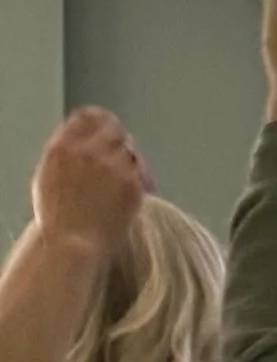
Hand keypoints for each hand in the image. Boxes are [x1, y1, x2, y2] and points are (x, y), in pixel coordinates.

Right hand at [31, 109, 148, 259]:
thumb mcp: (49, 177)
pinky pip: (142, 170)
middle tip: (122, 158)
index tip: (106, 127)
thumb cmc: (58, 221)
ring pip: (129, 149)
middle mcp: (86, 151)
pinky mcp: (131, 183)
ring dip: (130, 161)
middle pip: (113, 128)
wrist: (72, 245)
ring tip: (126, 182)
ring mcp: (111, 165)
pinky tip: (141, 192)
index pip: (86, 116)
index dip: (99, 120)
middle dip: (118, 141)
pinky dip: (143, 179)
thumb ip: (66, 155)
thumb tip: (83, 143)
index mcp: (62, 146)